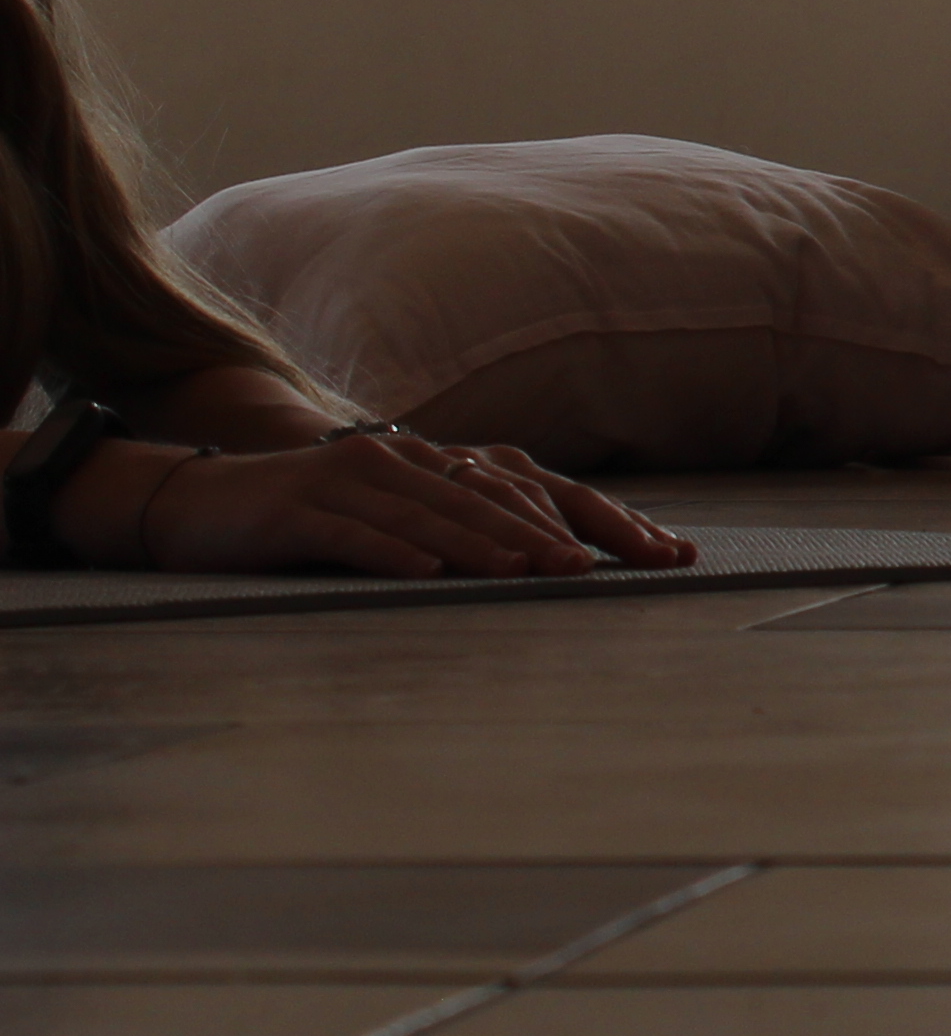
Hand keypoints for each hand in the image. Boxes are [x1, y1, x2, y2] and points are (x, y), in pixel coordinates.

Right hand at [137, 434, 699, 577]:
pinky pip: (357, 535)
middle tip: (608, 569)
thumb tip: (559, 554)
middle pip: (496, 499)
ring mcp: (351, 482)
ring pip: (435, 516)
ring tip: (536, 571)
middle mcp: (406, 462)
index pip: (537, 490)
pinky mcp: (300, 510)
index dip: (601, 518)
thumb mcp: (401, 514)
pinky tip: (429, 574)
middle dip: (556, 535)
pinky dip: (395, 552)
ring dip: (487, 545)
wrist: (204, 499)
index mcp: (440, 463)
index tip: (660, 552)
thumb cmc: (317, 515)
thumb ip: (469, 524)